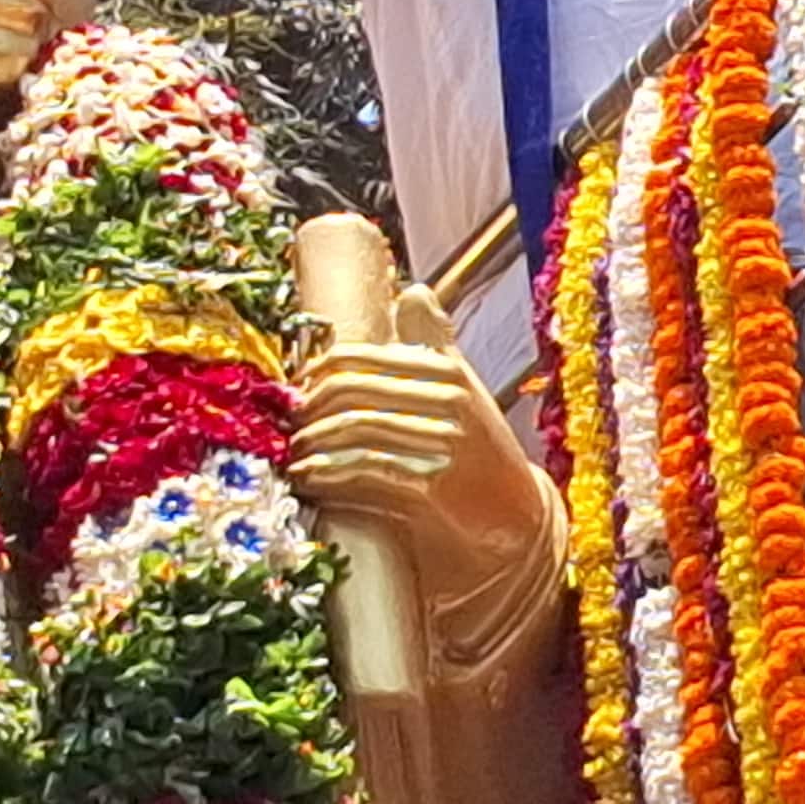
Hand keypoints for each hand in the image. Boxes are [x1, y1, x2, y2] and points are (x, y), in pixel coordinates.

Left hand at [291, 284, 556, 620]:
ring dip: (314, 443)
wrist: (515, 512)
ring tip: (294, 452)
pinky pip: (366, 472)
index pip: (366, 358)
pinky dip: (330, 475)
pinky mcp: (433, 486)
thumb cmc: (480, 445)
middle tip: (290, 421)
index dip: (321, 370)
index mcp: (448, 371)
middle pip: (355, 393)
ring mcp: (443, 444)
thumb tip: (413, 291)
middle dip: (311, 407)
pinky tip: (310, 479)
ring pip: (356, 432)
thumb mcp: (464, 386)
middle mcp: (449, 401)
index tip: (297, 384)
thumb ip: (435, 341)